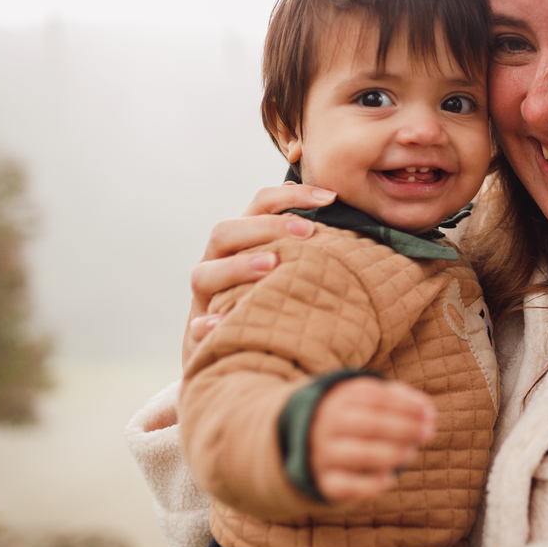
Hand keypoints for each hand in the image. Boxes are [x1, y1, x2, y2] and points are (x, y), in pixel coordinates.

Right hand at [183, 182, 335, 362]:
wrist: (235, 351)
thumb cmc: (274, 300)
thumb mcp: (288, 268)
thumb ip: (308, 248)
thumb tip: (351, 233)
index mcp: (242, 241)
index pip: (261, 204)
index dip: (292, 195)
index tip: (330, 197)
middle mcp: (218, 262)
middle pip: (225, 232)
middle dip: (267, 227)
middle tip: (307, 231)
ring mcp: (205, 297)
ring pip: (204, 275)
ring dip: (237, 267)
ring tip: (272, 266)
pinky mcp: (200, 333)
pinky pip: (196, 327)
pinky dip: (207, 325)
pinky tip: (222, 323)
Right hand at [309, 377, 437, 502]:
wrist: (312, 443)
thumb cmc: (357, 417)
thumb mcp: (372, 401)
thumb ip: (401, 400)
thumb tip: (427, 412)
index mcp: (342, 398)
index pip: (377, 397)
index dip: (407, 405)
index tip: (429, 415)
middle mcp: (329, 423)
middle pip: (371, 424)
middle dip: (405, 429)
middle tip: (427, 434)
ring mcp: (324, 453)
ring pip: (361, 454)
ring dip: (392, 454)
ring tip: (411, 453)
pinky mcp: (324, 480)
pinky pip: (346, 486)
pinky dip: (370, 484)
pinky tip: (389, 478)